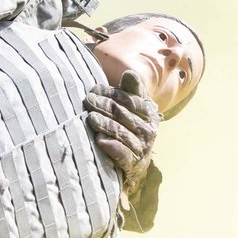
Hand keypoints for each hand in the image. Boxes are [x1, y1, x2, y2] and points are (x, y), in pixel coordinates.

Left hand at [83, 69, 159, 201]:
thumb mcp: (134, 108)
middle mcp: (148, 131)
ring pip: (122, 133)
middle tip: (88, 100)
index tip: (95, 88)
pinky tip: (100, 140)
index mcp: (149, 114)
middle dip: (105, 106)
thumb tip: (129, 73)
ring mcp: (141, 148)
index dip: (114, 93)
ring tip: (91, 118)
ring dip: (106, 124)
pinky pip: (123, 154)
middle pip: (124, 115)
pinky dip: (111, 146)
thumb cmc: (131, 128)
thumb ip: (132, 91)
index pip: (132, 100)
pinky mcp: (133, 164)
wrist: (137, 163)